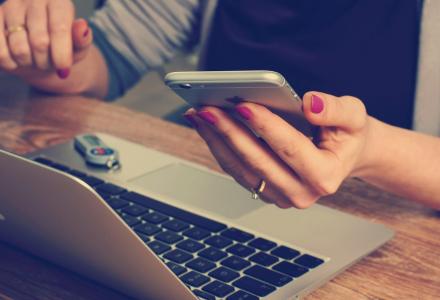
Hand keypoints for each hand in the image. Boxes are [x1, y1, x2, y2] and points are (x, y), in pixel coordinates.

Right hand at [0, 0, 92, 78]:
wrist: (39, 52)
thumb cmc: (61, 48)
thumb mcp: (78, 47)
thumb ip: (82, 40)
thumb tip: (82, 27)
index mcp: (58, 1)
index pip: (59, 28)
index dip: (61, 53)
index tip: (64, 69)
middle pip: (39, 41)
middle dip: (46, 62)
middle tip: (48, 64)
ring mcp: (11, 7)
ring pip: (19, 48)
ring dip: (29, 63)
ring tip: (34, 60)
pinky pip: (0, 51)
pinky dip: (10, 62)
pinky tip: (17, 60)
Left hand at [184, 92, 372, 208]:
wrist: (343, 155)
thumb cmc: (347, 135)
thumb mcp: (354, 116)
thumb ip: (336, 109)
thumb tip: (310, 104)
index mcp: (325, 176)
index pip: (290, 149)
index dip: (266, 126)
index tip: (243, 105)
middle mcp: (301, 193)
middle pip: (257, 161)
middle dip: (230, 132)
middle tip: (208, 109)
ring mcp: (280, 196)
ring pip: (240, 168)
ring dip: (217, 140)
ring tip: (200, 114)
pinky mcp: (264, 191)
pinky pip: (236, 170)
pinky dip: (219, 146)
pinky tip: (206, 126)